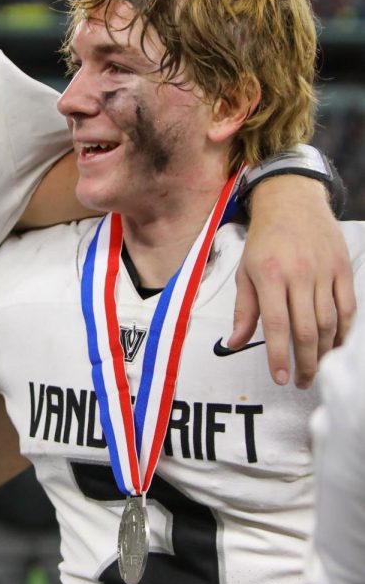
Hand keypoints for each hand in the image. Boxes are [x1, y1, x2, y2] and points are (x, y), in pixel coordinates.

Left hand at [230, 175, 355, 387]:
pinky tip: (335, 346)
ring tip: (316, 368)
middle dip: (305, 362)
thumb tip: (235, 343)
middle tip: (301, 381)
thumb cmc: (263, 241)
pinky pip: (348, 308)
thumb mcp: (244, 272)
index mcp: (269, 276)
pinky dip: (344, 331)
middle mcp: (299, 275)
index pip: (277, 325)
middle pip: (306, 330)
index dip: (279, 356)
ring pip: (329, 322)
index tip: (280, 378)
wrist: (292, 202)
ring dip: (324, 351)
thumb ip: (243, 310)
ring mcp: (324, 272)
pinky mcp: (343, 269)